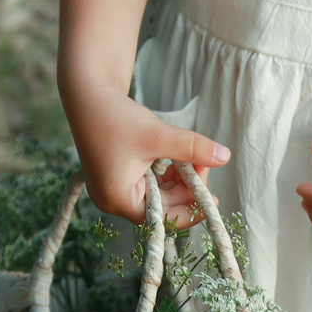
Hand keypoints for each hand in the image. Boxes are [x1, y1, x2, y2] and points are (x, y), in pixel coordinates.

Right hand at [67, 85, 228, 226]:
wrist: (86, 93)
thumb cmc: (115, 116)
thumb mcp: (158, 135)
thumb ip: (192, 148)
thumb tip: (225, 157)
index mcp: (118, 199)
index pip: (163, 218)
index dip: (191, 209)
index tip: (214, 198)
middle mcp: (114, 200)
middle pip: (162, 207)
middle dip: (186, 188)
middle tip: (204, 163)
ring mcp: (114, 188)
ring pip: (159, 195)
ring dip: (179, 179)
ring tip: (192, 157)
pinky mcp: (118, 175)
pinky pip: (150, 184)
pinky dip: (167, 173)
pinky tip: (177, 157)